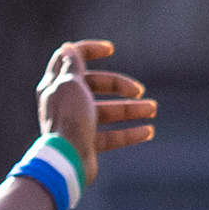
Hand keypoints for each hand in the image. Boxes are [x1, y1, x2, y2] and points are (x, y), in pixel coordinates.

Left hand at [36, 40, 156, 184]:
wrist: (65, 161)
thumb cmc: (69, 119)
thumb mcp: (71, 84)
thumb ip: (71, 66)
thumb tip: (67, 48)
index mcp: (56, 84)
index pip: (70, 58)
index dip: (89, 50)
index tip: (110, 51)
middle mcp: (64, 102)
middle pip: (95, 84)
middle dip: (119, 85)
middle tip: (138, 91)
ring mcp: (75, 124)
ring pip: (106, 111)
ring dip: (131, 109)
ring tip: (152, 110)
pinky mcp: (85, 144)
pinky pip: (110, 136)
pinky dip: (128, 133)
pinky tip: (148, 131)